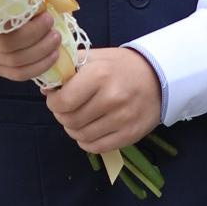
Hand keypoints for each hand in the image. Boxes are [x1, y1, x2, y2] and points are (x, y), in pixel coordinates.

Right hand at [0, 6, 65, 80]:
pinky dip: (37, 68)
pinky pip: (17, 74)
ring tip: (56, 45)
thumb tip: (50, 0)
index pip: (5, 30)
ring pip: (15, 64)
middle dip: (39, 43)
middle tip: (56, 34)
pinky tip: (51, 59)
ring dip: (41, 56)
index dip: (31, 29)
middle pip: (10, 49)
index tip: (48, 17)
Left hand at [45, 46, 163, 157]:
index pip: (63, 101)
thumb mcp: (96, 57)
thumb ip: (69, 68)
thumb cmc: (122, 66)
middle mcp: (111, 98)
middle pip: (70, 121)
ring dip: (73, 130)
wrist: (159, 77)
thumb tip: (46, 88)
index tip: (56, 99)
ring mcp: (122, 119)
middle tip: (67, 109)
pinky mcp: (130, 135)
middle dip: (62, 116)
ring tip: (79, 119)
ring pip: (81, 136)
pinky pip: (96, 147)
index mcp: (99, 75)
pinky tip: (90, 130)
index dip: (54, 102)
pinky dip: (87, 142)